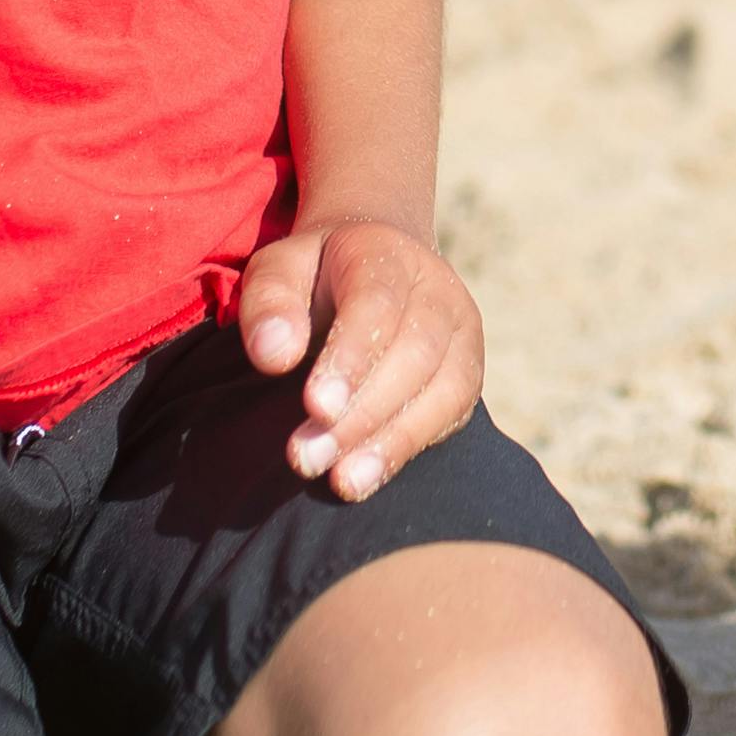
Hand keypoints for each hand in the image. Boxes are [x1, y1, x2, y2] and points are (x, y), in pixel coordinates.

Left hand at [231, 215, 487, 498]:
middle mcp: (438, 292)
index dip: (350, 357)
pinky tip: (364, 477)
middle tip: (306, 456)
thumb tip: (274, 357)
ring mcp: (462, 334)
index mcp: (388, 254)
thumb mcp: (278, 269)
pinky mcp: (467, 375)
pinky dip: (407, 450)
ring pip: (444, 390)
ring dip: (389, 440)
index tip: (315, 406)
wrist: (376, 265)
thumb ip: (269, 304)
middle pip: (414, 353)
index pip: (376, 304)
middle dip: (362, 412)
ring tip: (340, 480)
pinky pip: (449, 416)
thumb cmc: (316, 276)